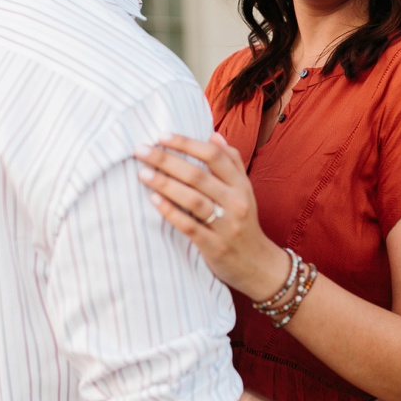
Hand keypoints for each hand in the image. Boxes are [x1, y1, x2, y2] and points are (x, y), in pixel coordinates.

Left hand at [136, 133, 290, 300]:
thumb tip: (213, 135)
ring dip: (165, 184)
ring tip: (143, 173)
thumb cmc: (244, 223)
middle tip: (141, 150)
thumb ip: (232, 162)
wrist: (259, 265)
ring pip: (193, 199)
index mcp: (241, 185)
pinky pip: (190, 226)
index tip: (161, 136)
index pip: (214, 156)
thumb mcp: (245, 191)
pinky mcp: (215, 246)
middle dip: (167, 160)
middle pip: (198, 175)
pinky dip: (171, 212)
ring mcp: (226, 225)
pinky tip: (154, 201)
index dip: (186, 143)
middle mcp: (235, 202)